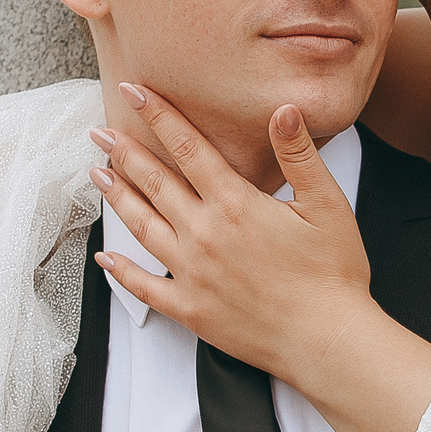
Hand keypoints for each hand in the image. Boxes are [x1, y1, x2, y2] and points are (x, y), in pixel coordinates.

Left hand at [90, 87, 374, 386]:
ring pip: (142, 226)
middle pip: (154, 182)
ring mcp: (192, 273)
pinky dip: (121, 270)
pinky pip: (145, 287)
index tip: (134, 91)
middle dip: (123, 151)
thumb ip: (299, 155)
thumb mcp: (327, 205)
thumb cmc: (333, 273)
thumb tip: (282, 109)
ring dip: (118, 197)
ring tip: (97, 174)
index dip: (158, 115)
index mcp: (235, 204)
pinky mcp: (190, 309)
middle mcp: (204, 234)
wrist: (327, 340)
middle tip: (98, 130)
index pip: (187, 147)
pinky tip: (105, 257)